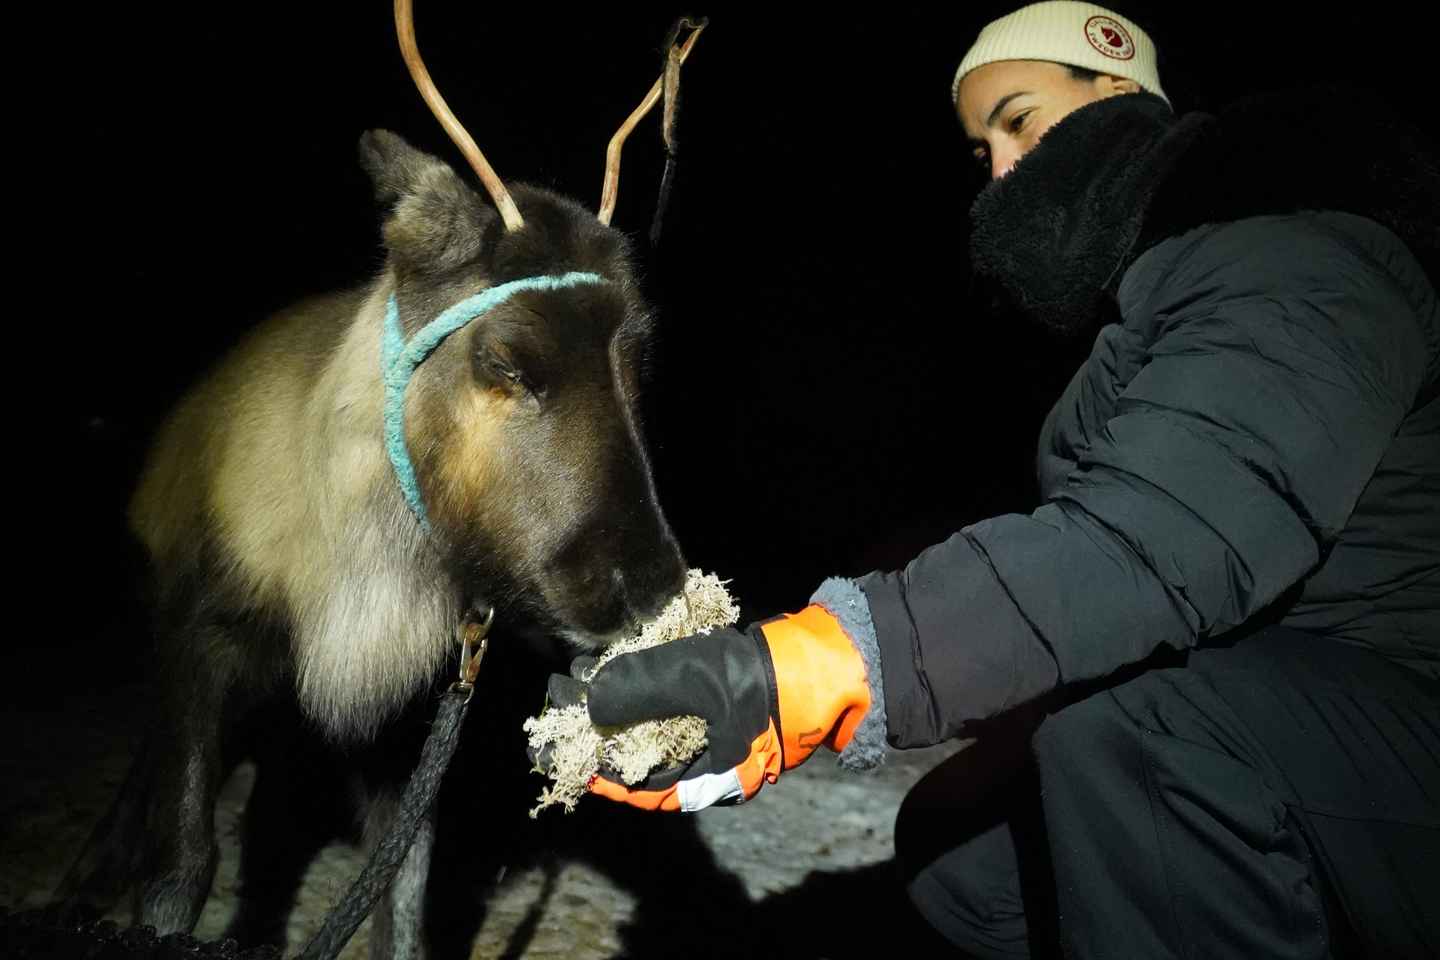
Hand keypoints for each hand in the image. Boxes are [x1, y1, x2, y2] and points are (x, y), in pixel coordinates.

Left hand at [581, 604, 871, 810]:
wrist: (834, 659)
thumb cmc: (769, 678)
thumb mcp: (700, 678)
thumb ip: (644, 687)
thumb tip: (591, 703)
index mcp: (713, 778)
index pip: (645, 790)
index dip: (605, 776)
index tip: (569, 758)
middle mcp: (717, 766)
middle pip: (652, 767)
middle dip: (612, 746)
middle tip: (574, 722)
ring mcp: (727, 739)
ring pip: (667, 741)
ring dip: (632, 721)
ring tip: (597, 697)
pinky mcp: (732, 712)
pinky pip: (686, 718)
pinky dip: (659, 703)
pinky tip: (639, 679)